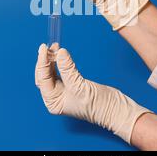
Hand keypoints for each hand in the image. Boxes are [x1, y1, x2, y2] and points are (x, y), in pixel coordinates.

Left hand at [35, 43, 150, 142]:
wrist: (114, 109)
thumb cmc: (97, 104)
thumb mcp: (79, 86)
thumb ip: (67, 69)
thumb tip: (59, 52)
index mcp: (53, 102)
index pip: (43, 79)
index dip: (42, 62)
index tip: (43, 48)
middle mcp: (56, 97)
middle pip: (45, 75)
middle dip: (46, 60)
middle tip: (49, 46)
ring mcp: (63, 91)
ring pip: (52, 72)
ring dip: (52, 60)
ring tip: (55, 47)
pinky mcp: (72, 85)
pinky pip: (62, 71)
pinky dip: (60, 63)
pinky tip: (60, 54)